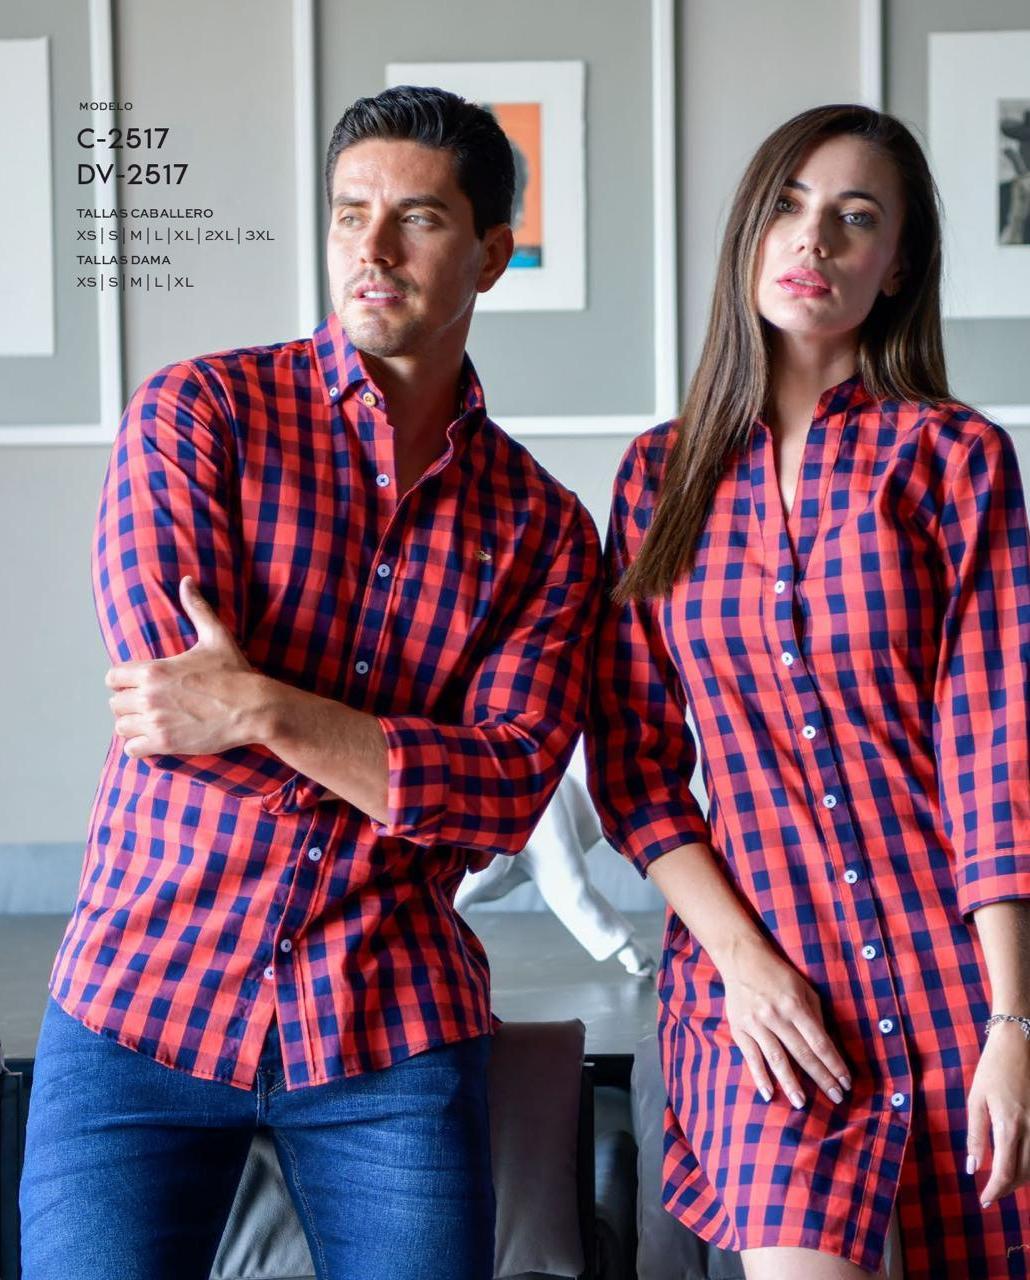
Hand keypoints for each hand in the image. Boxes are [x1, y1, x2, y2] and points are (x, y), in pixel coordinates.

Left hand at [106, 576, 257, 757]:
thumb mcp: (215, 636)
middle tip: (147, 705)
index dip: (122, 680)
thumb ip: (197, 608)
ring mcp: (155, 721)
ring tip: (147, 723)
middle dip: (128, 703)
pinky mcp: (165, 743)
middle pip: (115, 703)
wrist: (253, 708)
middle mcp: (148, 696)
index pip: (112, 677)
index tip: (136, 684)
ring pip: (121, 726)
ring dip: (131, 724)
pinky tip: (151, 740)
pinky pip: (132, 749)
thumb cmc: (235, 673)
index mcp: (153, 670)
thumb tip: (188, 581)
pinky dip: (138, 746)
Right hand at [720, 935, 851, 1107]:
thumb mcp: (803, 987)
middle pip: (802, 1054)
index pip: (820, 1042)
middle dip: (821, 1077)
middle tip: (836, 1098)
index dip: (834, 1064)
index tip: (846, 1081)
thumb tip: (826, 1044)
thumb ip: (815, 1014)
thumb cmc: (778, 973)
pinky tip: (769, 1093)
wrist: (741, 959)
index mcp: (795, 1005)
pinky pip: (751, 1057)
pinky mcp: (739, 1029)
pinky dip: (760, 1076)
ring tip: (802, 1104)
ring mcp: (756, 1024)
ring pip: (777, 1059)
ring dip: (791, 1084)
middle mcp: (776, 1016)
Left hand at [966, 1021, 1029, 1206]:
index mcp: (1009, 1126)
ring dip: (1021, 1179)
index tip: (984, 1200)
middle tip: (991, 1193)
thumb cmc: (992, 1070)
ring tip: (1003, 1182)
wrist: (1019, 1044)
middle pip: (1024, 1175)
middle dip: (1007, 1189)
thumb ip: (974, 1136)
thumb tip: (971, 1168)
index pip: (1004, 1172)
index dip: (995, 1191)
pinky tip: (1020, 1164)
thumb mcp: (975, 1100)